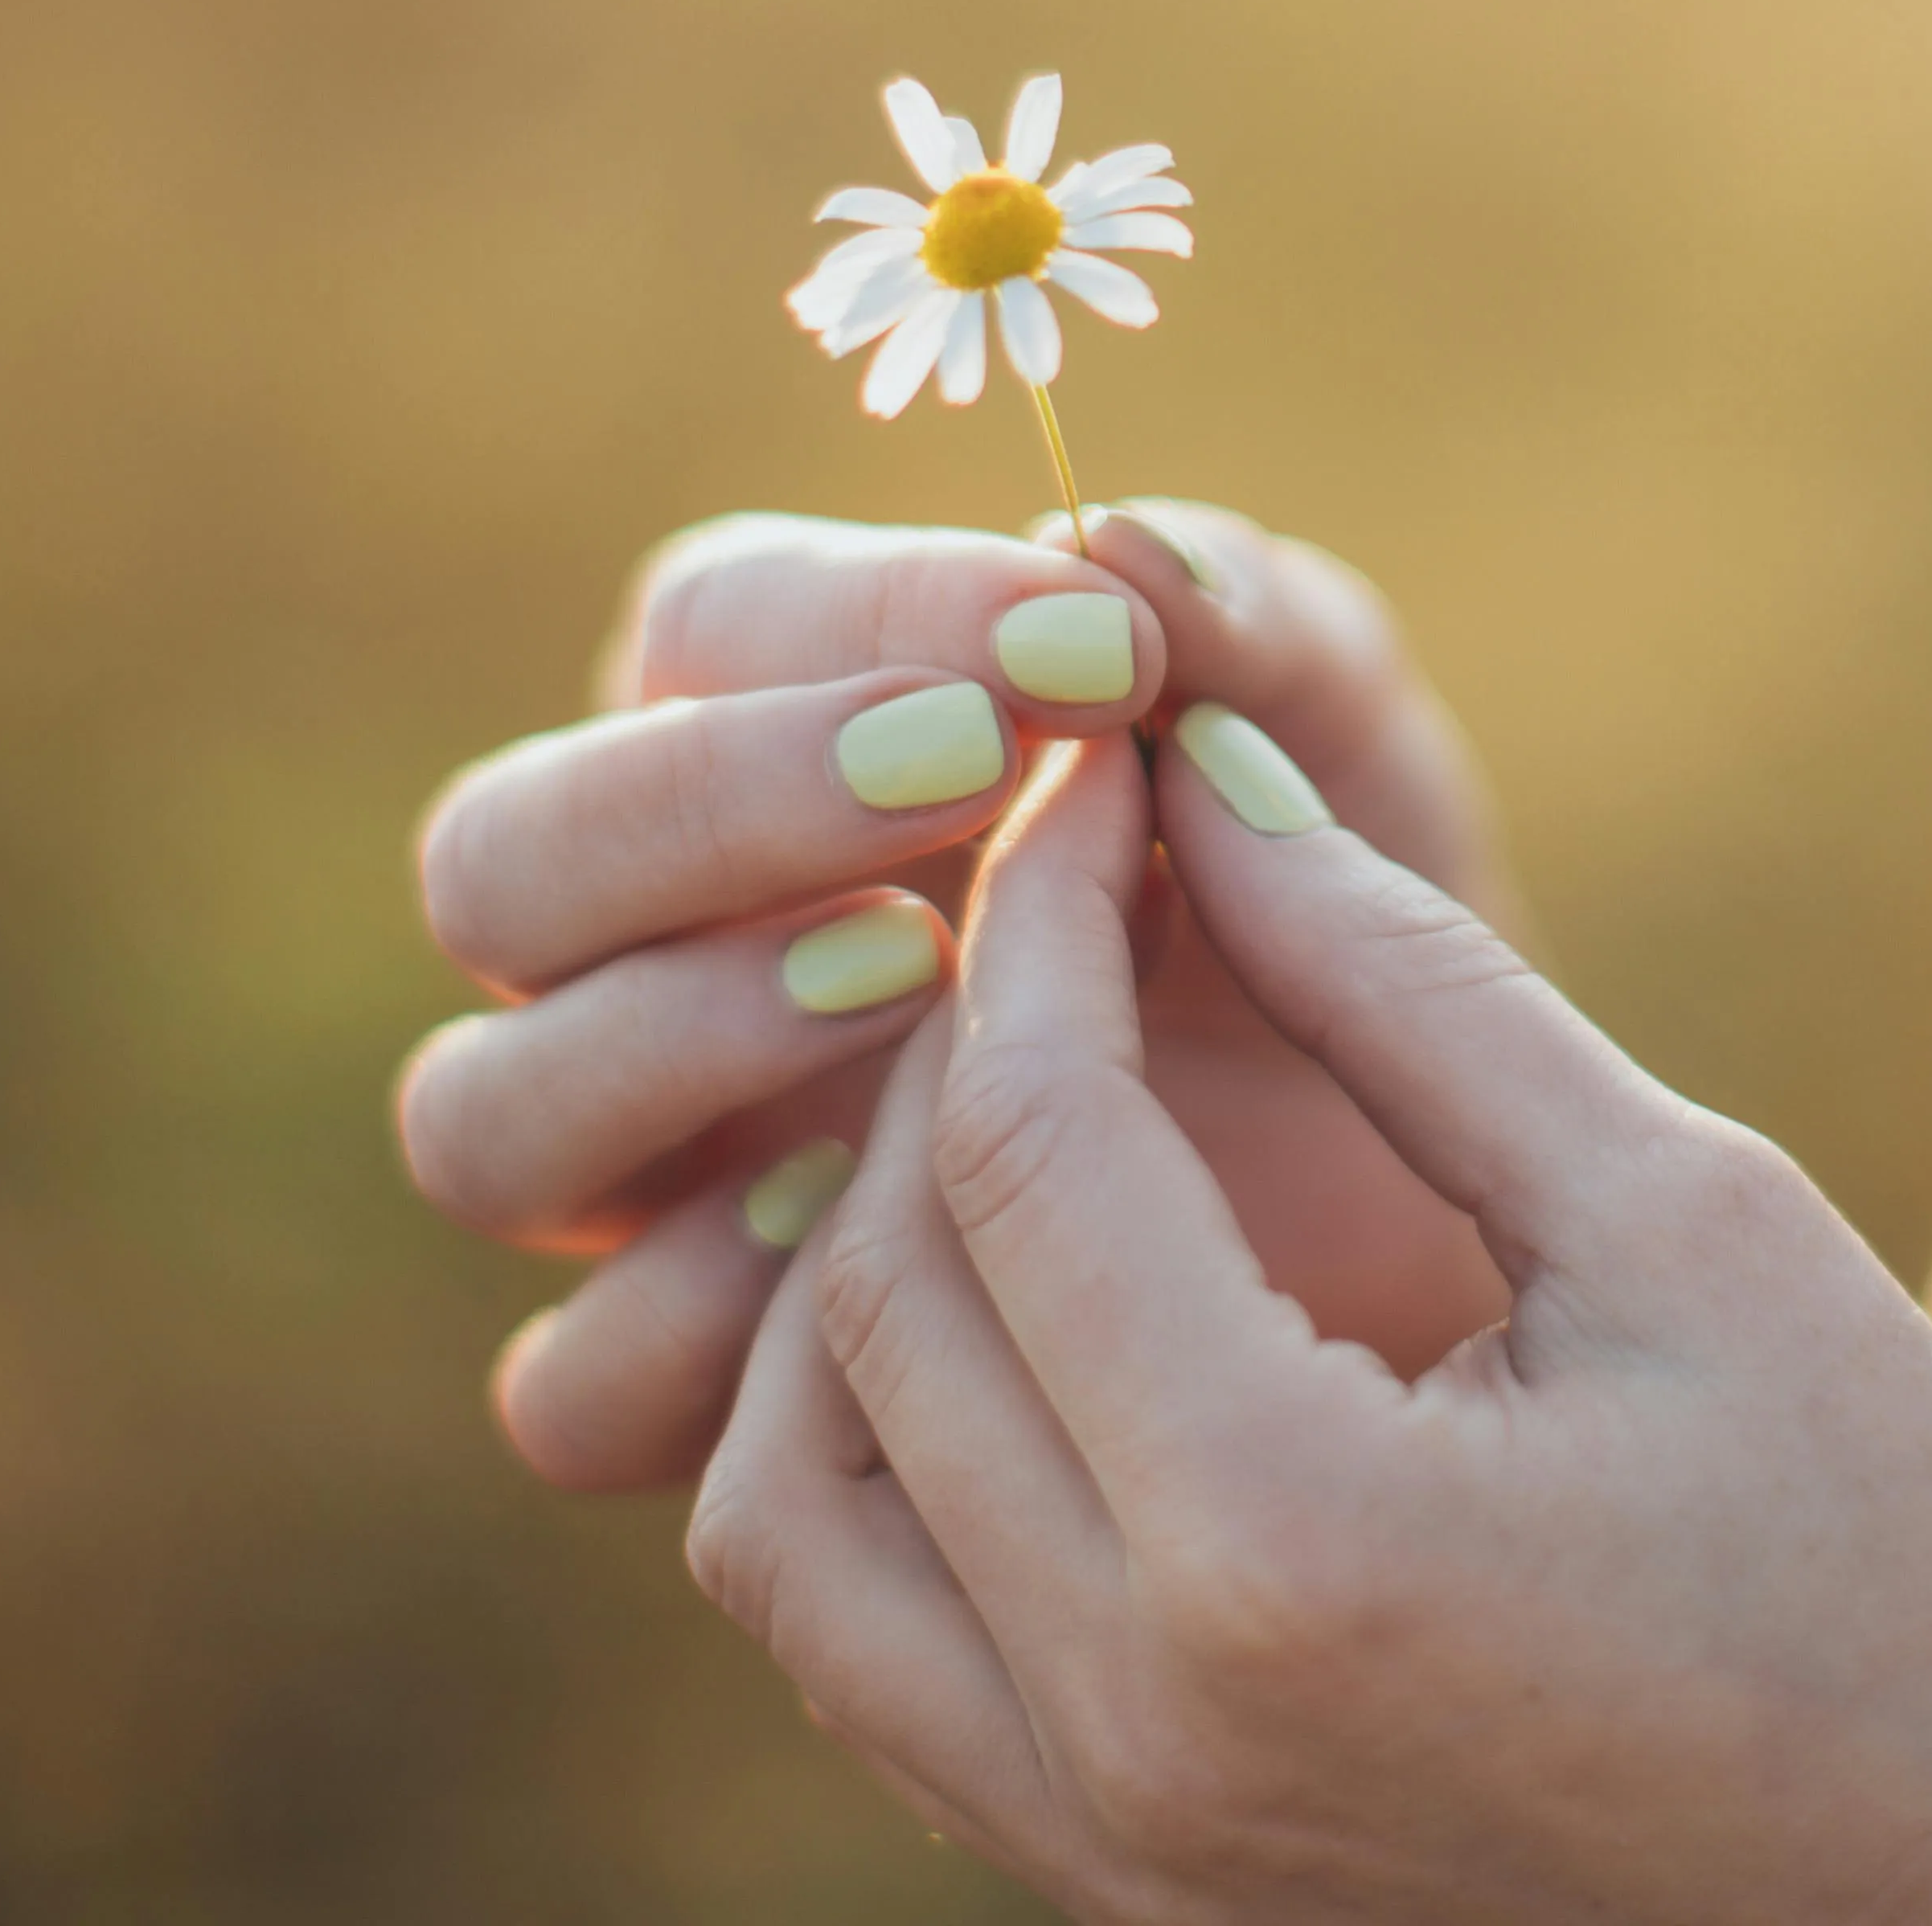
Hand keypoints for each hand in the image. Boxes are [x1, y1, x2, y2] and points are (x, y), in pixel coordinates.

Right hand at [400, 501, 1511, 1491]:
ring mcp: (653, 1183)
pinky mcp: (697, 1391)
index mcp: (773, 739)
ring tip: (918, 984)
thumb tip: (1122, 540)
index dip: (862, 617)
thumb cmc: (1355, 937)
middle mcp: (655, 955)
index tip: (1087, 646)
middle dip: (709, 805)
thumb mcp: (1344, 767)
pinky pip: (570, 1388)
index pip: (699, 627)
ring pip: (484, 1115)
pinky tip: (886, 1230)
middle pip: (500, 859)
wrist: (1447, 1227)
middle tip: (962, 781)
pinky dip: (691, 1317)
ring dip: (670, 1035)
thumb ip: (1256, 633)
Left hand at [694, 725, 1931, 1925]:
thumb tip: (1206, 783)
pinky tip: (1030, 1313)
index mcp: (1286, 1543)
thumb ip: (1412, 989)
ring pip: (792, 1498)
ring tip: (1023, 1103)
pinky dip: (882, 1450)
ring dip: (860, 1268)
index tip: (1101, 770)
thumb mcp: (1688, 1217)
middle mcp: (1134, 1722)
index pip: (1028, 1150)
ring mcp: (1103, 1839)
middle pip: (883, 1298)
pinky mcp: (1116, 1887)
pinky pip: (868, 1648)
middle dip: (948, 1049)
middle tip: (1072, 893)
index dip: (1042, 917)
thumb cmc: (1915, 1563)